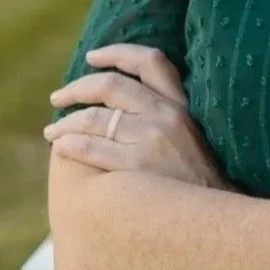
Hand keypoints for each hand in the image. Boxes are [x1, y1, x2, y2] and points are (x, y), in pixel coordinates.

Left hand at [44, 44, 227, 189]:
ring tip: (53, 132)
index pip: (150, 62)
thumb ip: (166, 115)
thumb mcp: (193, 137)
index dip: (117, 53)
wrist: (216, 217)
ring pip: (94, 117)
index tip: (91, 57)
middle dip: (76, 89)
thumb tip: (121, 105)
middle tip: (57, 98)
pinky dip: (68, 144)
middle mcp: (167, 115)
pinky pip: (90, 147)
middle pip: (111, 85)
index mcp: (181, 104)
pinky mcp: (138, 166)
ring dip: (65, 123)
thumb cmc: (197, 181)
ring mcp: (152, 139)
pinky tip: (60, 148)